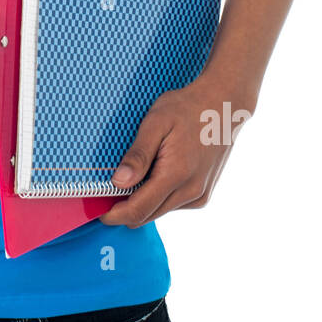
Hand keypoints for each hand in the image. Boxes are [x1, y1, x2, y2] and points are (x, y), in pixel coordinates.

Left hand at [100, 76, 252, 227]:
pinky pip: (173, 205)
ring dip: (142, 202)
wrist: (224, 105)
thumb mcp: (156, 122)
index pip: (138, 210)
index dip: (114, 215)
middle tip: (106, 192)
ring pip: (159, 211)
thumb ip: (138, 155)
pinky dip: (158, 197)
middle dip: (124, 210)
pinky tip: (156, 174)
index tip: (97, 211)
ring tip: (133, 176)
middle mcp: (191, 191)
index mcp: (176, 174)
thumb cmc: (187, 108)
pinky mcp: (203, 195)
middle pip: (147, 216)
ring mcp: (199, 195)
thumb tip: (118, 183)